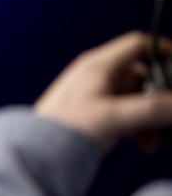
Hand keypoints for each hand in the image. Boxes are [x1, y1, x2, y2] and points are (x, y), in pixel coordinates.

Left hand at [34, 31, 171, 152]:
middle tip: (168, 117)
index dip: (163, 50)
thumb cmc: (65, 129)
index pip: (137, 45)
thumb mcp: (115, 116)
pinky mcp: (92, 113)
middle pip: (141, 75)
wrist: (36, 151)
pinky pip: (124, 112)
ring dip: (150, 116)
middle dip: (159, 97)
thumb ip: (152, 109)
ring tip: (155, 139)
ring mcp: (94, 94)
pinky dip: (138, 125)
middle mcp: (97, 75)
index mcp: (99, 66)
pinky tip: (144, 143)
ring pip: (134, 97)